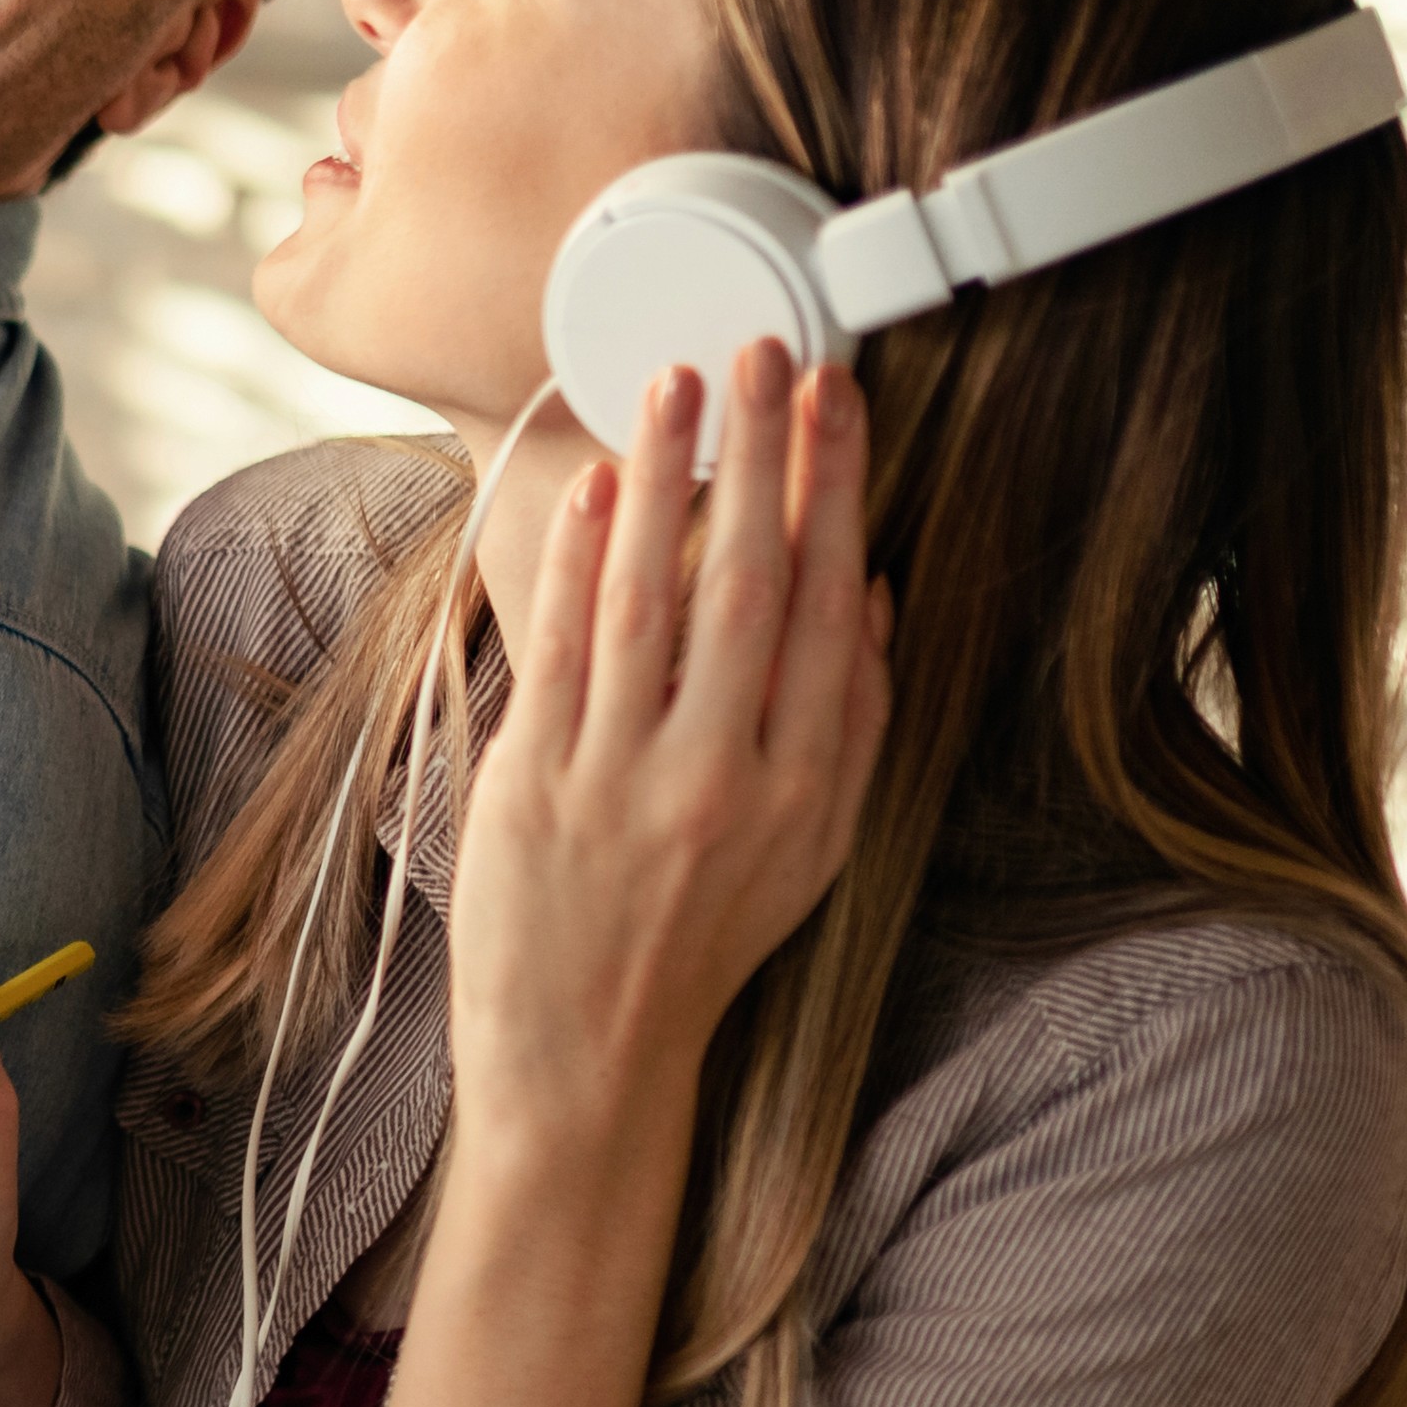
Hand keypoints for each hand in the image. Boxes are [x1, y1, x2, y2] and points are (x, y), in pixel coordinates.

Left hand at [371, 341, 889, 1406]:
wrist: (590, 1056)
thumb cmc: (703, 938)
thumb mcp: (814, 847)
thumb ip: (852, 721)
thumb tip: (872, 593)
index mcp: (809, 789)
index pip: (835, 608)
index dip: (838, 494)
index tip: (839, 400)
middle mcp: (727, 780)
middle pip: (755, 586)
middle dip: (764, 458)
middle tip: (767, 350)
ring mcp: (624, 782)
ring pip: (654, 601)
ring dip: (668, 481)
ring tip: (678, 386)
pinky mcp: (534, 786)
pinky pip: (565, 651)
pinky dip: (581, 562)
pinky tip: (598, 486)